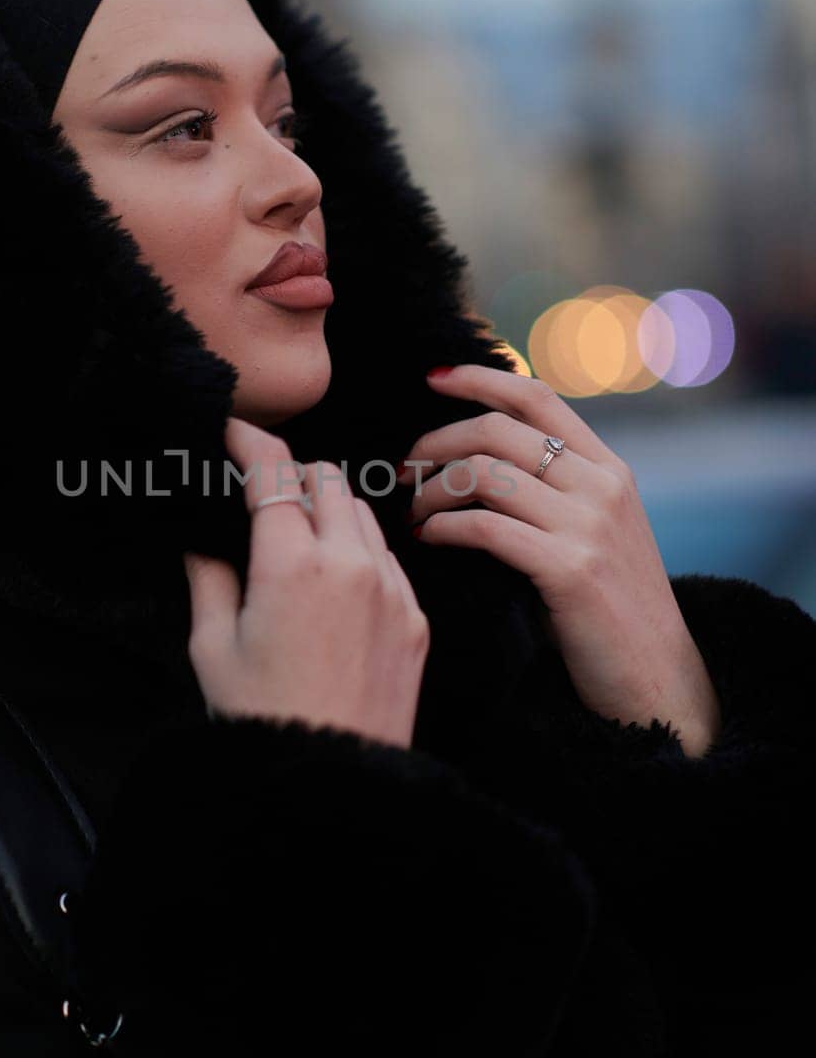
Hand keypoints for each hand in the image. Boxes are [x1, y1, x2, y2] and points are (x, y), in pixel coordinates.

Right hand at [184, 416, 429, 750]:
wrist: (334, 783)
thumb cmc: (262, 719)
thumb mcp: (211, 648)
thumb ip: (208, 578)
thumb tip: (203, 540)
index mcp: (291, 564)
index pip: (274, 472)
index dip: (251, 441)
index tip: (234, 431)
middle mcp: (350, 564)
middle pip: (328, 478)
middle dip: (294, 471)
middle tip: (264, 488)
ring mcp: (392, 590)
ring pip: (364, 513)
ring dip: (331, 506)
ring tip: (299, 533)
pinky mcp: (416, 619)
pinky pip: (389, 557)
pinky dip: (361, 548)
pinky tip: (335, 578)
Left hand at [397, 364, 720, 757]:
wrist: (655, 679)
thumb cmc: (608, 611)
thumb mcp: (595, 532)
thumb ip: (554, 492)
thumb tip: (475, 463)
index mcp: (607, 468)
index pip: (536, 395)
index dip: (478, 378)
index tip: (431, 378)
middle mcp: (601, 485)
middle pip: (497, 430)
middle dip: (435, 443)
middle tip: (403, 471)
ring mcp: (588, 525)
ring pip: (484, 474)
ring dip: (432, 491)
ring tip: (413, 514)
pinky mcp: (570, 568)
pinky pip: (485, 527)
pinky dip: (443, 528)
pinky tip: (428, 540)